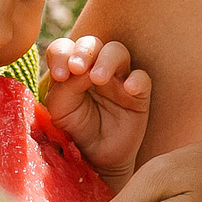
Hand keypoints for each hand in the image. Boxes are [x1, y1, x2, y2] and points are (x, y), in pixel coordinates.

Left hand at [42, 35, 152, 184]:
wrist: (96, 159)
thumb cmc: (75, 129)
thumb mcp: (59, 110)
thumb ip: (63, 88)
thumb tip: (77, 70)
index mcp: (71, 68)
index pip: (65, 47)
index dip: (61, 54)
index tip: (59, 75)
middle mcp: (94, 67)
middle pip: (92, 43)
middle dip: (84, 51)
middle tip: (77, 68)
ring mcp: (118, 78)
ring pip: (118, 51)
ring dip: (107, 60)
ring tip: (98, 78)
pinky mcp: (138, 94)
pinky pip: (142, 78)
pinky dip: (137, 80)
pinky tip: (129, 88)